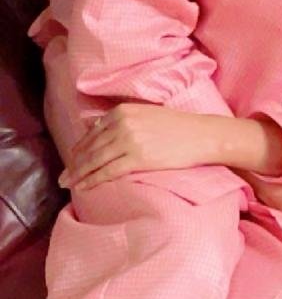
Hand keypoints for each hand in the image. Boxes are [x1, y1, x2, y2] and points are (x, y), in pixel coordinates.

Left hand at [60, 103, 220, 190]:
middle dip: (74, 164)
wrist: (201, 135)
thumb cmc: (178, 127)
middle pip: (90, 147)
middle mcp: (122, 123)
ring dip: (78, 174)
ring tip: (68, 184)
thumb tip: (98, 130)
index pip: (92, 133)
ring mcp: (129, 140)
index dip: (79, 149)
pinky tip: (83, 187)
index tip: (71, 161)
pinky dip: (92, 180)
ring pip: (95, 160)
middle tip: (63, 177)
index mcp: (122, 111)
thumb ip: (123, 121)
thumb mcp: (146, 114)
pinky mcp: (138, 158)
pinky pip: (108, 171)